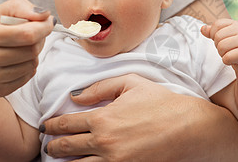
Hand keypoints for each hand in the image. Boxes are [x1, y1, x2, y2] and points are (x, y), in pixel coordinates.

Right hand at [0, 0, 52, 96]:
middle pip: (31, 51)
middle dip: (39, 39)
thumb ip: (18, 7)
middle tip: (32, 33)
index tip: (48, 22)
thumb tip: (45, 15)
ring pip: (31, 65)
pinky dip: (27, 67)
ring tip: (20, 46)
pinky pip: (26, 77)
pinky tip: (14, 60)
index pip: (26, 34)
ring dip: (33, 54)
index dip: (44, 27)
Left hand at [40, 74, 212, 160]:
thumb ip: (101, 87)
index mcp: (103, 118)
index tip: (47, 126)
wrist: (189, 128)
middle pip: (66, 148)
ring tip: (60, 161)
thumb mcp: (132, 83)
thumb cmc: (162, 103)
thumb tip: (76, 96)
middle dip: (53, 147)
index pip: (66, 123)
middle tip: (49, 146)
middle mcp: (103, 142)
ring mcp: (114, 161)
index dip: (52, 125)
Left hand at [201, 18, 237, 74]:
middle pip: (218, 37)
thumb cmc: (235, 47)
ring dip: (222, 54)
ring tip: (230, 54)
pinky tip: (234, 60)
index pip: (217, 25)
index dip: (214, 34)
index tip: (222, 40)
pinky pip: (227, 58)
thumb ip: (212, 32)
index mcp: (235, 24)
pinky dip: (227, 61)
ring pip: (221, 47)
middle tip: (227, 49)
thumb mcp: (224, 37)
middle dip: (218, 46)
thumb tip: (202, 29)